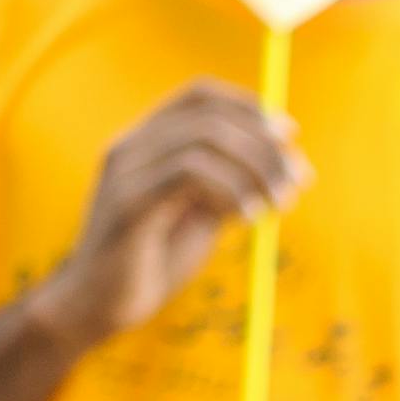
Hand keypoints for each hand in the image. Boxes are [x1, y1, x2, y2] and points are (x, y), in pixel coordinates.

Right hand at [27, 83, 309, 350]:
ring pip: (203, 139)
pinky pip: (188, 172)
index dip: (248, 106)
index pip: (198, 96)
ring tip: (281, 202)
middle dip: (263, 143)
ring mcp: (125, 170)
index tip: (289, 133)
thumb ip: (229, 186)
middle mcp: (131, 145)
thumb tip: (279, 165)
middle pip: (208, 115)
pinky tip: (250, 216)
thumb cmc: (153, 261)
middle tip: (300, 177)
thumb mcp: (201, 215)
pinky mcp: (128, 201)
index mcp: (146, 141)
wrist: (99, 305)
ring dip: (255, 166)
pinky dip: (230, 188)